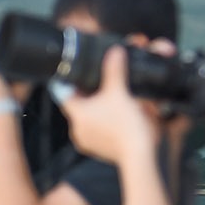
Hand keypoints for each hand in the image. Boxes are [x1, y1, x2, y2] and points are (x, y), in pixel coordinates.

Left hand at [59, 45, 156, 166]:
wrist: (140, 153)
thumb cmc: (127, 124)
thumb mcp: (121, 92)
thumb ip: (115, 70)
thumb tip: (114, 52)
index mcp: (77, 113)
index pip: (64, 91)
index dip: (72, 80)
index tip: (78, 72)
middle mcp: (78, 129)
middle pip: (78, 104)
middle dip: (90, 93)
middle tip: (103, 83)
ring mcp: (88, 141)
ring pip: (88, 117)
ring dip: (98, 108)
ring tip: (114, 99)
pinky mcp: (99, 149)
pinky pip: (97, 130)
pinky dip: (105, 121)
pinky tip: (119, 117)